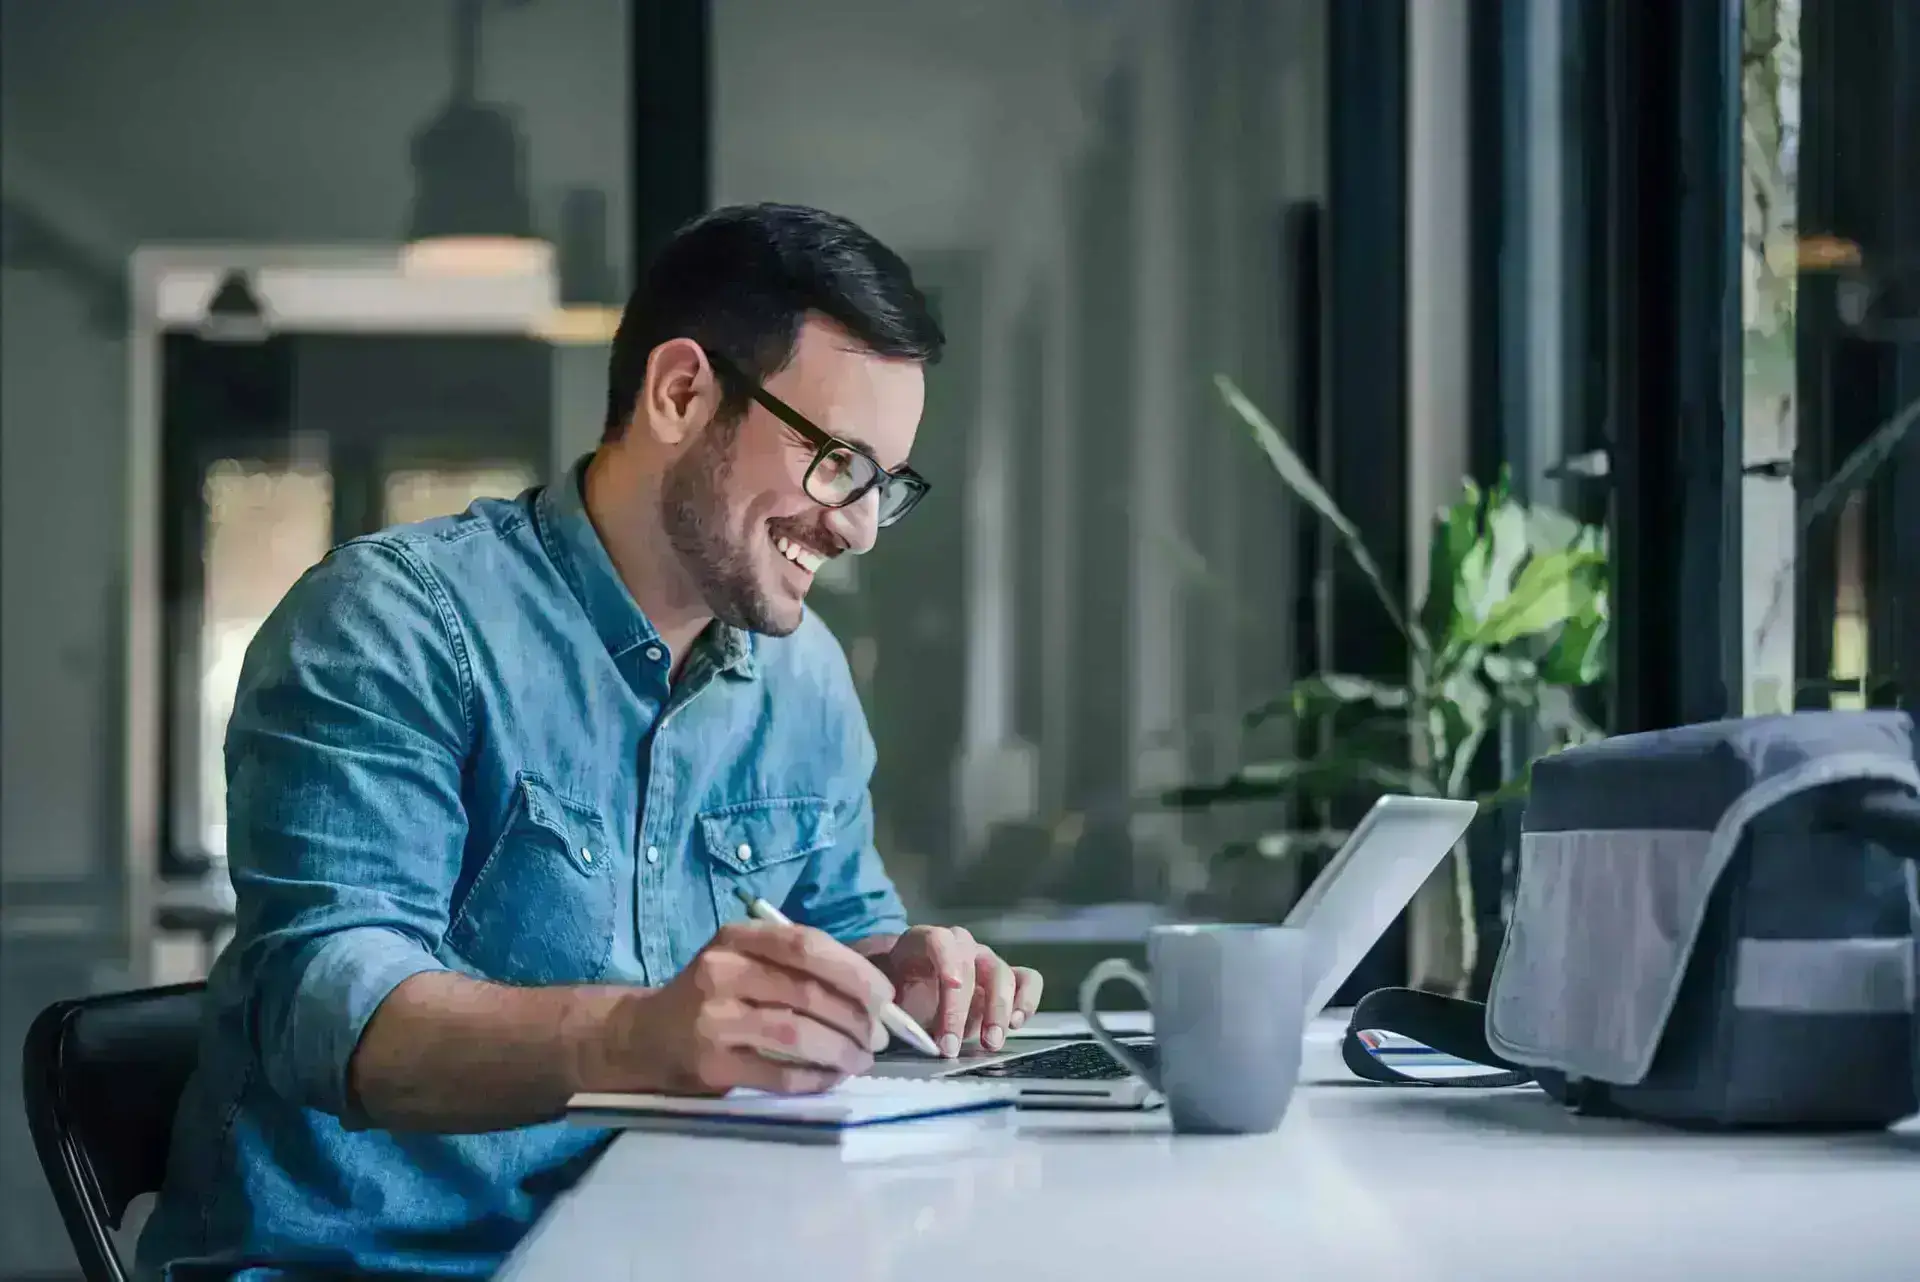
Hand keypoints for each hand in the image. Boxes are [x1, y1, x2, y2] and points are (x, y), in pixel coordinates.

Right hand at [590, 921, 894, 1094]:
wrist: (645, 1036)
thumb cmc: (714, 996)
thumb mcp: (745, 962)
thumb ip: (798, 969)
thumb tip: (874, 995)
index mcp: (737, 938)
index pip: (806, 944)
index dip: (854, 971)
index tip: (885, 996)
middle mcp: (721, 971)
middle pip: (807, 991)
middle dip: (855, 1018)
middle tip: (878, 1038)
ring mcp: (712, 1018)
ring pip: (796, 1033)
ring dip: (840, 1051)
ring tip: (859, 1060)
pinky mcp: (709, 1063)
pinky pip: (777, 1073)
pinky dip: (813, 1079)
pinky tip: (829, 1078)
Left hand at [875, 926, 1043, 1056]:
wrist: (913, 990)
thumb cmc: (900, 992)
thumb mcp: (888, 997)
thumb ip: (894, 1009)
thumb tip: (898, 1028)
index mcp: (924, 941)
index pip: (939, 940)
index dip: (947, 960)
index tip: (952, 985)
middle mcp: (960, 945)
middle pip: (970, 965)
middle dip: (962, 1008)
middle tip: (952, 1045)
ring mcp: (986, 959)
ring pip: (1002, 974)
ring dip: (998, 1011)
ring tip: (989, 1043)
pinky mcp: (1007, 978)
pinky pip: (1028, 980)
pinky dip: (1026, 1001)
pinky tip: (1015, 1024)